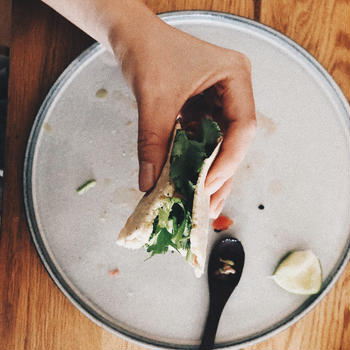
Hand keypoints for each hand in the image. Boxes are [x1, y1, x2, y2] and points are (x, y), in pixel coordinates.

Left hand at [114, 12, 255, 217]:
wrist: (132, 35)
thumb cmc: (148, 51)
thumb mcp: (154, 99)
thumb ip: (153, 142)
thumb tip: (149, 184)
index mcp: (235, 77)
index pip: (242, 126)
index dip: (227, 161)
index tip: (206, 186)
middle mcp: (233, 91)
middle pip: (234, 141)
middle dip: (220, 175)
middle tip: (209, 207)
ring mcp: (220, 100)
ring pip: (219, 144)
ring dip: (208, 172)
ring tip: (202, 203)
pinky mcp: (204, 109)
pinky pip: (204, 139)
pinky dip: (195, 160)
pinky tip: (189, 180)